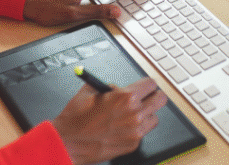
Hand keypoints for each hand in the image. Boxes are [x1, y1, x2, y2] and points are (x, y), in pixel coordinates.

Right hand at [53, 78, 167, 164]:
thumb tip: (118, 88)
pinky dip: (136, 129)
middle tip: (146, 97)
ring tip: (131, 114)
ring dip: (146, 114)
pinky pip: (143, 132)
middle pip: (160, 100)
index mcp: (126, 97)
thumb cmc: (76, 118)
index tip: (145, 86)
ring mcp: (136, 131)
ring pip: (154, 117)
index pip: (151, 84)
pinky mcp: (133, 144)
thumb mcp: (90, 91)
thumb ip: (109, 87)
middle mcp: (135, 114)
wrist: (68, 142)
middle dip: (153, 96)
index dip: (146, 84)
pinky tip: (122, 127)